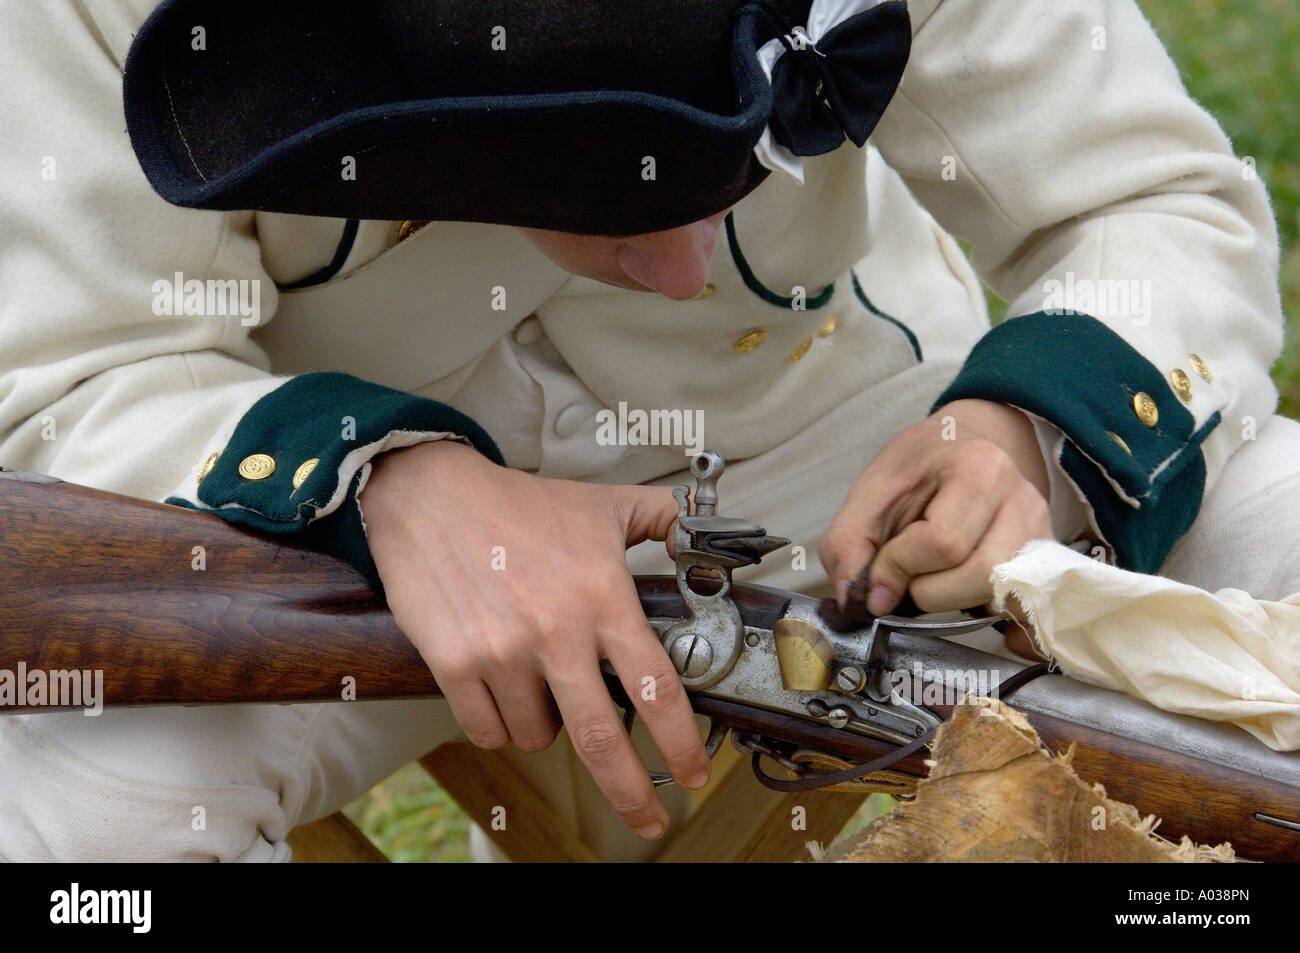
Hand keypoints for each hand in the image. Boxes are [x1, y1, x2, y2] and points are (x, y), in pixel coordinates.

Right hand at [360, 440, 707, 838]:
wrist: (431, 495)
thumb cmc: (520, 505)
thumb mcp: (604, 504)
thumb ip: (665, 520)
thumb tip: (706, 540)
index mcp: (602, 595)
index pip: (655, 687)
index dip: (680, 742)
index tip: (694, 772)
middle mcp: (556, 630)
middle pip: (600, 740)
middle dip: (631, 793)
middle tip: (648, 818)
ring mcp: (503, 651)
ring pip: (539, 736)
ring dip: (550, 727)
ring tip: (545, 687)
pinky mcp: (455, 664)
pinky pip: (488, 730)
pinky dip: (502, 725)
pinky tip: (505, 693)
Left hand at [820, 399, 1053, 616]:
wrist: (962, 446)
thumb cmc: (918, 467)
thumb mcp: (870, 492)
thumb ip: (849, 544)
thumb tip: (855, 601)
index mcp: (979, 469)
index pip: (943, 542)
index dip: (899, 568)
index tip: (878, 571)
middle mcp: (1022, 500)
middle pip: (981, 574)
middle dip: (929, 592)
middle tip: (908, 578)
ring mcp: (1040, 532)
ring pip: (1003, 597)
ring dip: (955, 603)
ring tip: (933, 580)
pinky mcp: (1043, 563)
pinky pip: (1029, 612)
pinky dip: (1001, 624)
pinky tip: (970, 611)